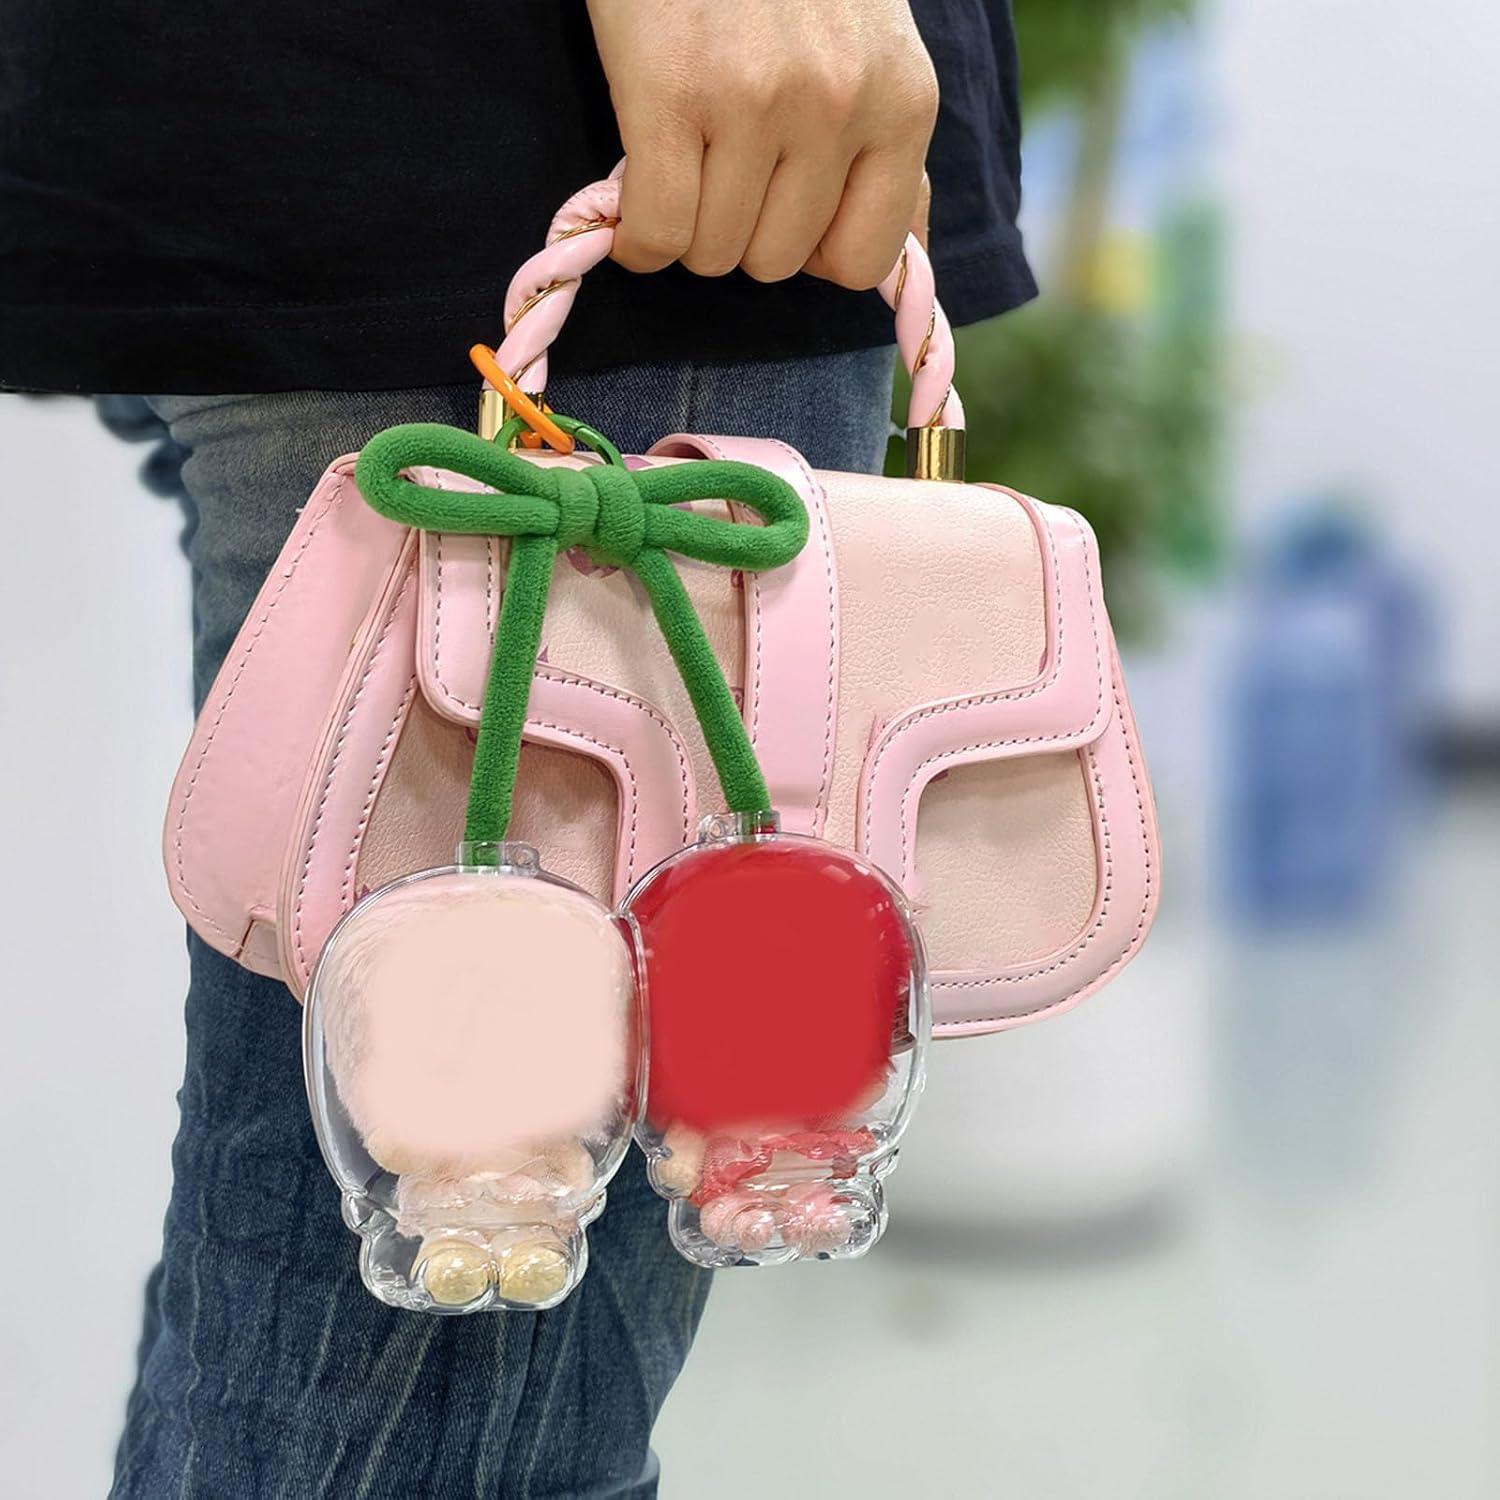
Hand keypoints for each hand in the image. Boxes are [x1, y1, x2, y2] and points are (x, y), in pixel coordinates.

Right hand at [587, 0, 938, 288]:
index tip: (779, 211)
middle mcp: (837, 104)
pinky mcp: (672, 90)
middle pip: (777, 263)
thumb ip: (890, 157)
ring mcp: (756, 100)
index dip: (813, 253)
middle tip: (718, 168)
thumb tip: (910, 265)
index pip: (863, 260)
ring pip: (715, 253)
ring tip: (680, 163)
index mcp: (901, 102)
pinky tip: (629, 200)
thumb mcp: (870, 54)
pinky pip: (659, 230)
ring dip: (686, 229)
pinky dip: (638, 237)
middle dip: (740, 232)